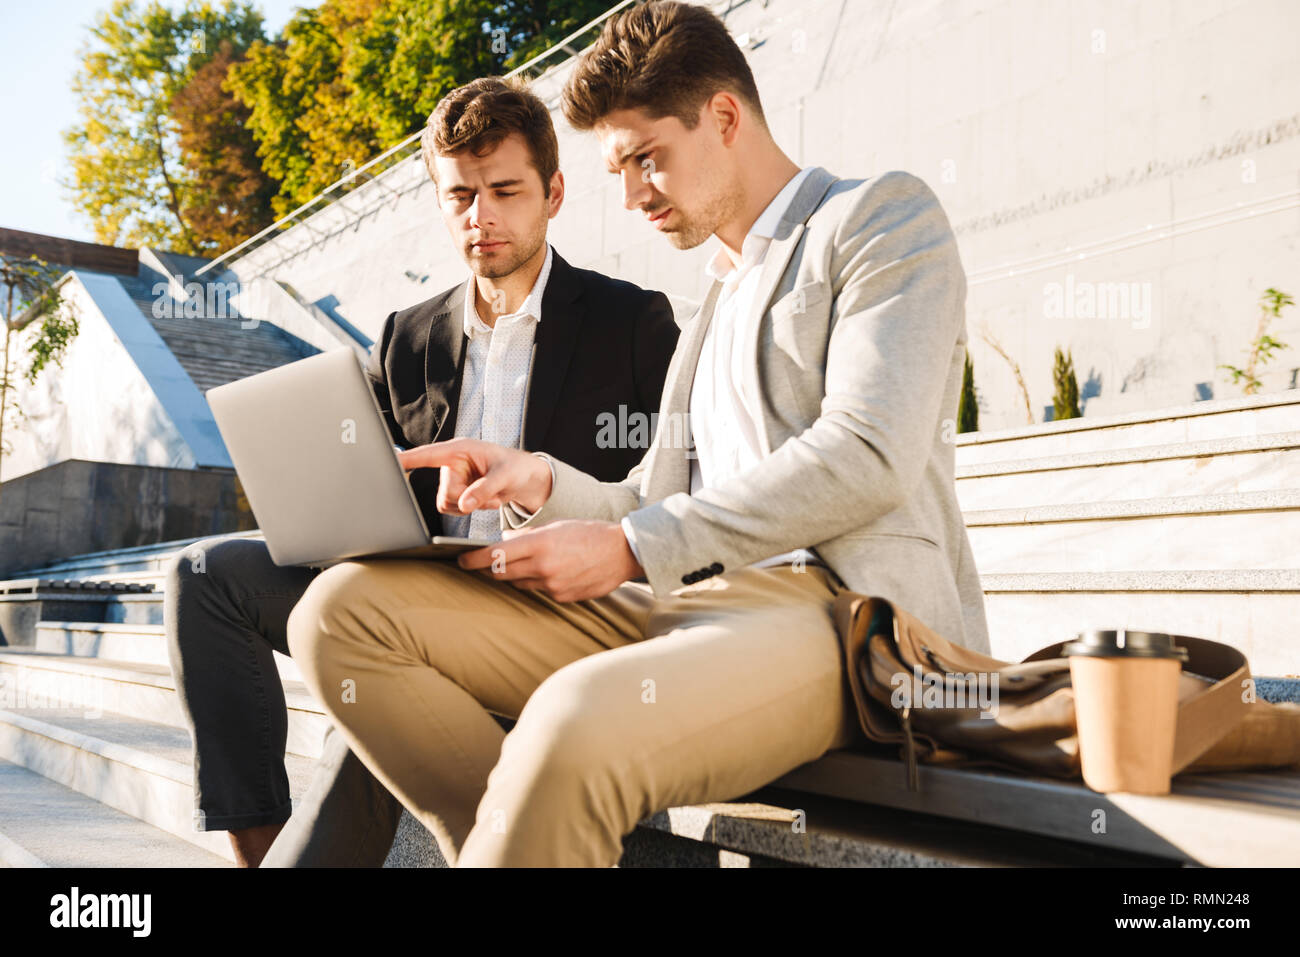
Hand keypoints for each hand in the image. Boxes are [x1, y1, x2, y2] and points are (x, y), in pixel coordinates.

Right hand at [397, 438, 552, 515]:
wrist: (524, 479)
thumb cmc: (516, 467)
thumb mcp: (505, 476)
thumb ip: (484, 489)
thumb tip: (464, 505)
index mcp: (459, 450)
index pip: (427, 455)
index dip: (406, 459)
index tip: (387, 462)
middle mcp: (451, 464)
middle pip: (444, 493)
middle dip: (466, 499)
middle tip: (489, 494)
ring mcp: (452, 479)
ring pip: (446, 504)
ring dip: (469, 506)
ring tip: (488, 495)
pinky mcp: (455, 492)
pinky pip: (452, 510)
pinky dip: (470, 509)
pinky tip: (484, 500)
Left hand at [457, 520, 643, 601]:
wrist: (623, 552)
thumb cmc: (590, 533)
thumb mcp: (556, 526)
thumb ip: (528, 537)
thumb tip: (503, 543)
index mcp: (540, 543)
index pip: (495, 555)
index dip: (474, 559)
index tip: (461, 560)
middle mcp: (543, 567)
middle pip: (502, 573)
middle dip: (490, 568)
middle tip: (483, 563)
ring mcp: (553, 585)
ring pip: (520, 583)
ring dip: (516, 574)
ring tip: (526, 563)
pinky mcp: (562, 597)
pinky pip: (540, 590)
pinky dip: (538, 582)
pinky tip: (551, 571)